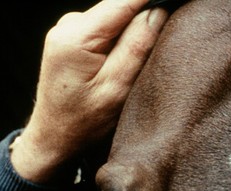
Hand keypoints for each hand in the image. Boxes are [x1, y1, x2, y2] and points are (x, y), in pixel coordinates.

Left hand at [11, 0, 167, 183]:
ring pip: (116, 16)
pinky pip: (108, 26)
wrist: (55, 136)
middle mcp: (69, 24)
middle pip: (121, 6)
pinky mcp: (74, 36)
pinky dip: (123, 37)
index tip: (175, 2)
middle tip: (166, 39)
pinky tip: (126, 60)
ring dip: (135, 30)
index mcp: (77, 37)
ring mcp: (69, 28)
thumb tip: (158, 11)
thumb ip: (137, 46)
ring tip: (141, 61)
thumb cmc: (85, 121)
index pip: (124, 0)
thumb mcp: (118, 88)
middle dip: (147, 16)